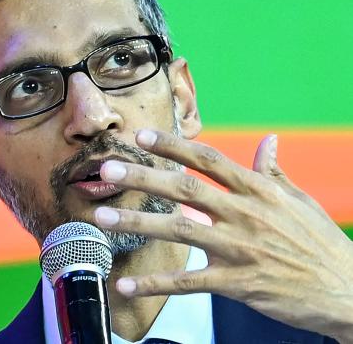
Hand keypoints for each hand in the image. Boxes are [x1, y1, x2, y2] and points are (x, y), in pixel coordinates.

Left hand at [94, 130, 352, 341]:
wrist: (348, 293)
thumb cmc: (322, 244)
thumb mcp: (301, 202)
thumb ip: (275, 172)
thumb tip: (267, 141)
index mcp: (259, 191)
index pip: (208, 159)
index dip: (172, 145)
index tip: (140, 136)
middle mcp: (245, 214)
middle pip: (184, 188)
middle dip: (142, 177)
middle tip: (106, 170)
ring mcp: (239, 248)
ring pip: (179, 229)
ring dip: (137, 222)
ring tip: (101, 217)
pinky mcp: (237, 283)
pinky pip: (189, 283)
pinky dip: (155, 284)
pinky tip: (126, 284)